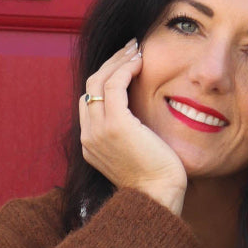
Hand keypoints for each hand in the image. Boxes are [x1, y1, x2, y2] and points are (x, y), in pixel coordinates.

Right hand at [80, 40, 187, 213]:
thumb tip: (143, 121)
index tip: (126, 65)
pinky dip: (125, 69)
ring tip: (137, 49)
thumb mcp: (137, 155)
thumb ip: (131, 136)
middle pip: (90, 87)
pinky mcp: (115, 124)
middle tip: (131, 49)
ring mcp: (98, 130)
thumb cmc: (157, 182)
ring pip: (98, 81)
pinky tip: (140, 62)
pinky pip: (114, 85)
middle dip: (110, 64)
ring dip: (118, 61)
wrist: (159, 198)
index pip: (91, 101)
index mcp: (91, 144)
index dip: (107, 79)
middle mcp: (88, 136)